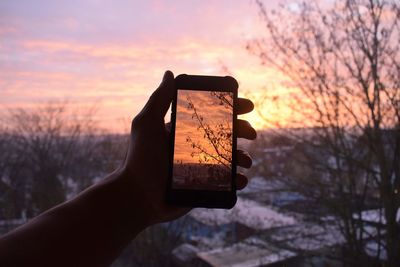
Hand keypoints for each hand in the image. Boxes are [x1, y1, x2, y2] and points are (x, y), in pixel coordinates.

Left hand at [120, 71, 255, 224]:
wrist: (138, 196)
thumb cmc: (139, 159)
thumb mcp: (147, 124)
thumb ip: (159, 99)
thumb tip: (170, 73)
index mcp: (185, 130)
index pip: (212, 115)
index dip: (231, 108)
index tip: (246, 105)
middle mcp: (195, 146)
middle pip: (226, 135)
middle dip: (243, 131)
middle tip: (251, 133)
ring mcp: (201, 167)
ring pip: (230, 158)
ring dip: (243, 157)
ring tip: (245, 161)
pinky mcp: (204, 185)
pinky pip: (226, 181)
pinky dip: (238, 179)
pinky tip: (241, 179)